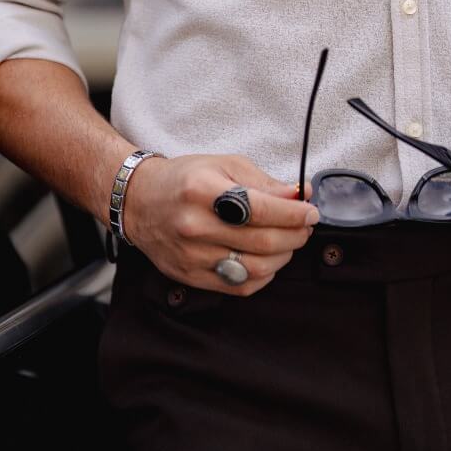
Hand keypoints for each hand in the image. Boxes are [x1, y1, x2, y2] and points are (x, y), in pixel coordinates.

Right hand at [122, 154, 318, 295]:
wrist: (139, 202)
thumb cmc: (185, 179)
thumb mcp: (223, 165)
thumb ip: (263, 181)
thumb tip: (299, 194)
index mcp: (204, 191)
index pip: (262, 208)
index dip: (294, 213)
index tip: (310, 211)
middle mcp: (195, 226)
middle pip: (262, 241)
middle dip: (295, 235)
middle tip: (304, 226)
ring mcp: (192, 256)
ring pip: (254, 269)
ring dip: (282, 257)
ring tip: (287, 242)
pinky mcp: (191, 276)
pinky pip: (238, 286)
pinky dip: (262, 276)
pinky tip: (266, 260)